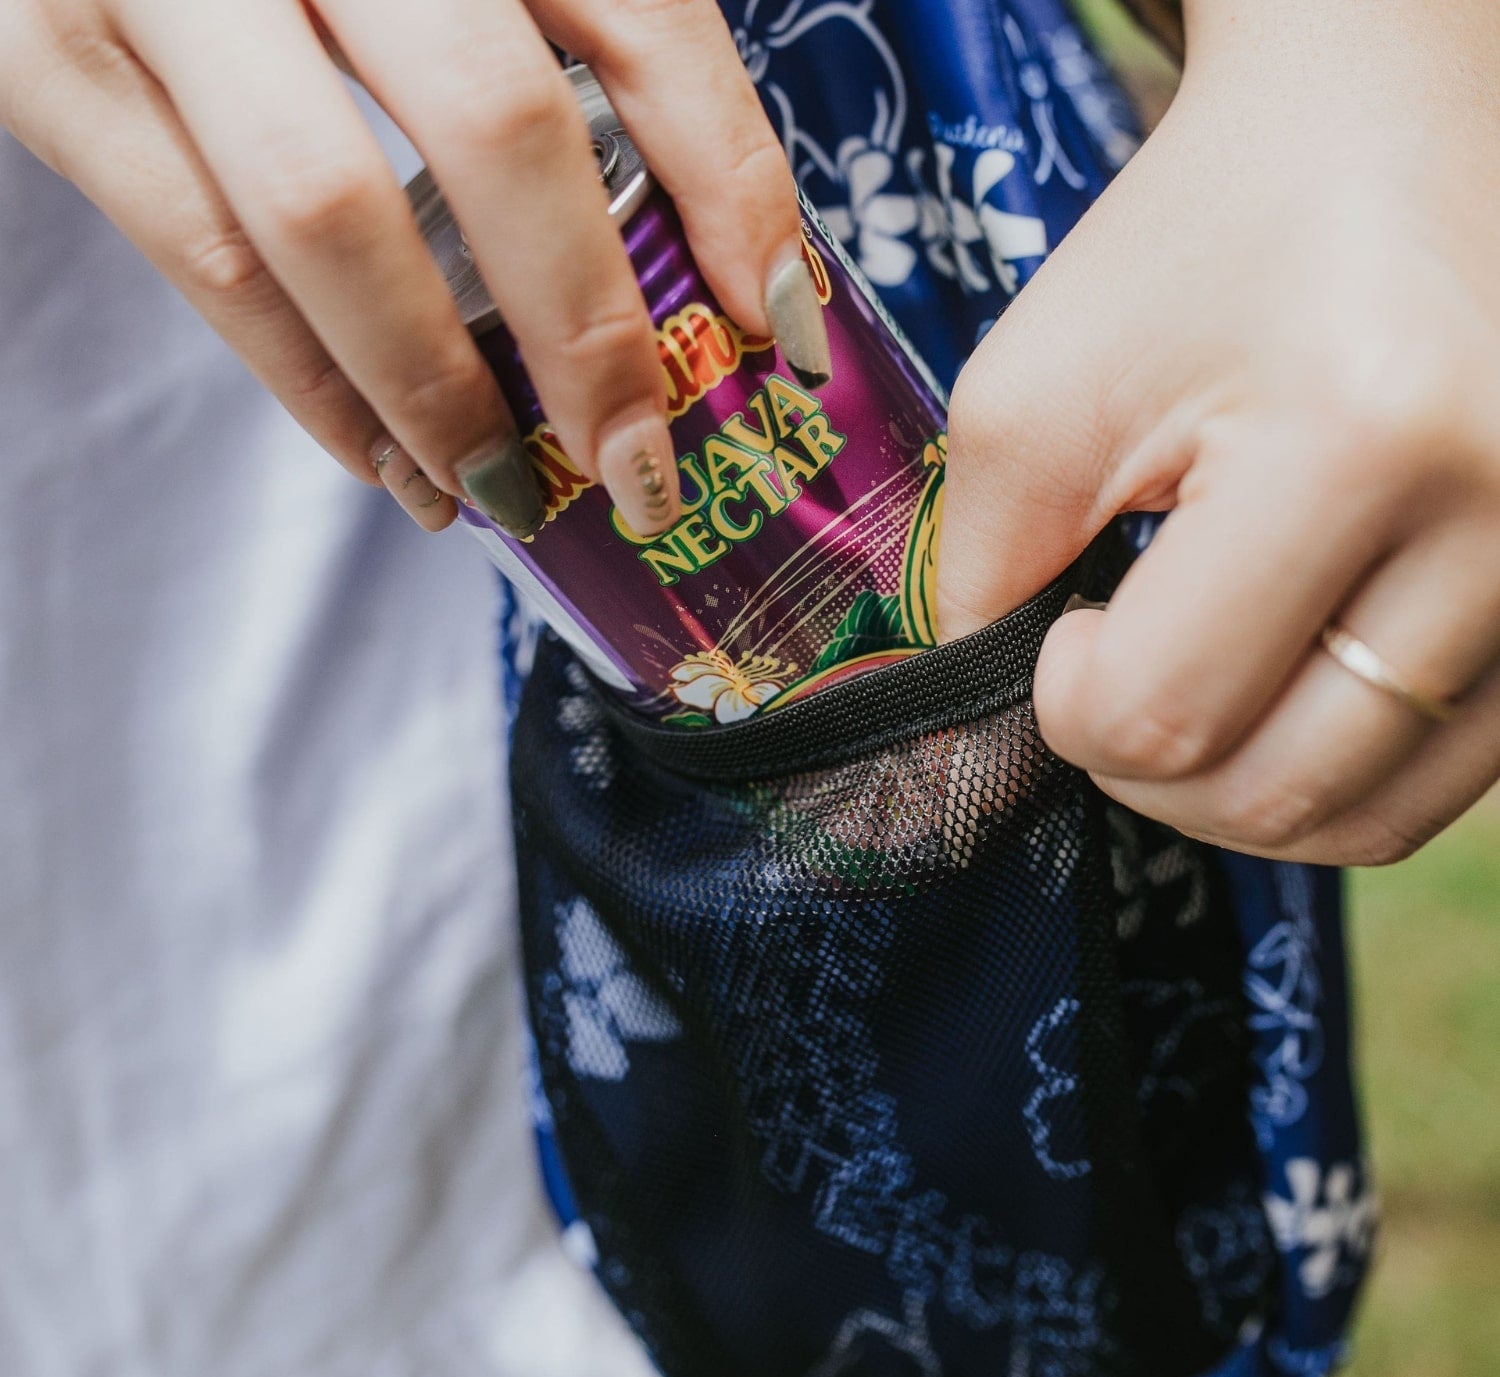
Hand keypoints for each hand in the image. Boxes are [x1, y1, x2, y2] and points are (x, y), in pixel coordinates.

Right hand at [1, 0, 807, 536]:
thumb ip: (566, 53)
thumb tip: (715, 267)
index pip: (644, 17)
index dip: (733, 187)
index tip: (780, 333)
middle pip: (501, 124)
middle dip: (588, 332)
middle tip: (638, 470)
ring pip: (333, 216)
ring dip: (440, 393)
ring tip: (506, 496)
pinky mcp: (48, 60)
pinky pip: (207, 262)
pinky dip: (317, 393)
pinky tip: (392, 465)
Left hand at [938, 0, 1499, 865]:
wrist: (1382, 138)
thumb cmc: (1194, 249)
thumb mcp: (1036, 397)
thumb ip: (982, 583)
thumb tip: (977, 754)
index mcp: (1363, 439)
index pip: (1162, 715)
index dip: (1068, 704)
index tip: (1065, 624)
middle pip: (1274, 795)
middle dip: (1146, 767)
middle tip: (1116, 664)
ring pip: (1366, 820)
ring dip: (1237, 784)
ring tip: (1197, 670)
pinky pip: (1438, 780)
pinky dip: (1330, 764)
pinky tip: (1282, 672)